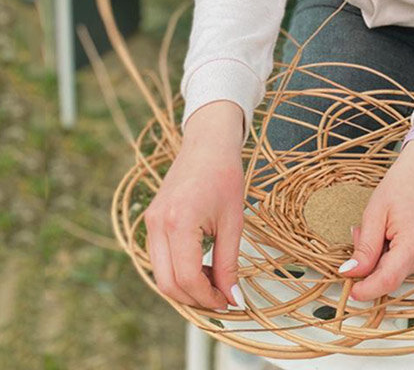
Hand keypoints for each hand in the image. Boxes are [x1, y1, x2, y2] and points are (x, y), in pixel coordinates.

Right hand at [144, 100, 246, 309]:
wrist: (208, 142)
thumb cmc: (224, 175)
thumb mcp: (233, 221)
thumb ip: (229, 263)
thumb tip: (232, 298)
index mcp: (178, 222)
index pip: (187, 278)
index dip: (207, 297)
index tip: (227, 302)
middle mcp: (157, 224)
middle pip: (167, 283)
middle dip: (194, 299)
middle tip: (220, 299)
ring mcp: (150, 221)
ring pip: (160, 275)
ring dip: (184, 288)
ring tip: (212, 283)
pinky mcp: (151, 220)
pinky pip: (158, 258)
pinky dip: (177, 271)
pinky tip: (200, 267)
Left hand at [339, 138, 413, 301]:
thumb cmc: (402, 183)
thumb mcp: (375, 212)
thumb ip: (364, 247)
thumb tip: (350, 272)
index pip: (389, 280)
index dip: (367, 289)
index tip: (350, 290)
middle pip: (392, 276)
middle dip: (371, 265)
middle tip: (360, 236)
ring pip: (398, 271)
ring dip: (382, 258)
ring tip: (380, 228)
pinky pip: (407, 263)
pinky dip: (394, 254)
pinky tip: (391, 233)